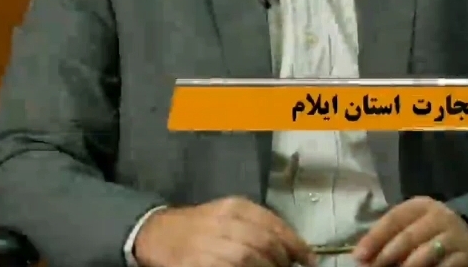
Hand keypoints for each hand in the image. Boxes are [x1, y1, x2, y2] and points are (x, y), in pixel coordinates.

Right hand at [134, 197, 317, 266]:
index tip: (309, 261)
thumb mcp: (229, 215)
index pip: (276, 226)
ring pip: (252, 259)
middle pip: (268, 244)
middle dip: (283, 261)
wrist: (158, 233)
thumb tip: (292, 249)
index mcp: (237, 207)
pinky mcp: (203, 263)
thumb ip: (258, 227)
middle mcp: (227, 222)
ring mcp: (214, 243)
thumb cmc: (200, 225)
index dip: (297, 245)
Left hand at [353, 197, 467, 266]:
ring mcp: (453, 237)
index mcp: (419, 206)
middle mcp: (438, 217)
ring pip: (425, 254)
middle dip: (387, 256)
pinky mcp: (465, 256)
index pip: (393, 219)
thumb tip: (361, 256)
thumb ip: (387, 236)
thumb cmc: (428, 229)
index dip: (374, 238)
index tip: (358, 256)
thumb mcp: (410, 223)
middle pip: (408, 237)